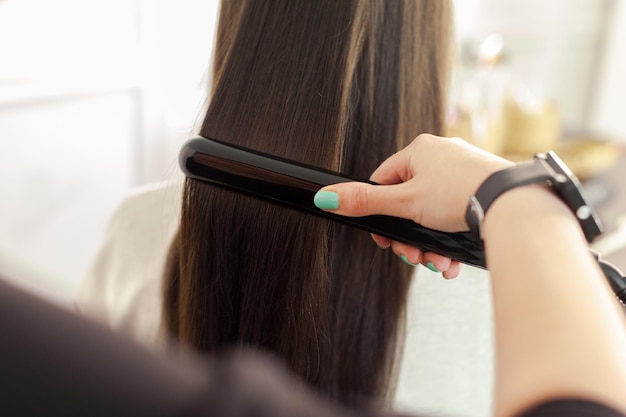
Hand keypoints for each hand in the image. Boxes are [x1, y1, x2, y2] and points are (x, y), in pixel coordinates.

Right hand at [314, 134, 511, 277]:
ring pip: (433, 215)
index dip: (380, 213)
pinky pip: (455, 217)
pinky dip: (449, 240)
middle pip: (409, 203)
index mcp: (420, 151)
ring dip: (429, 244)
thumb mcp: (404, 202)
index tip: (384, 237)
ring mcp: (464, 172)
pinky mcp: (481, 190)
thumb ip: (364, 202)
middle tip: (412, 254)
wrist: (512, 205)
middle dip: (409, 236)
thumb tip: (325, 197)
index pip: (384, 181)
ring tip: (435, 262)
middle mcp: (442, 157)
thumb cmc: (461, 194)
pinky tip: (450, 260)